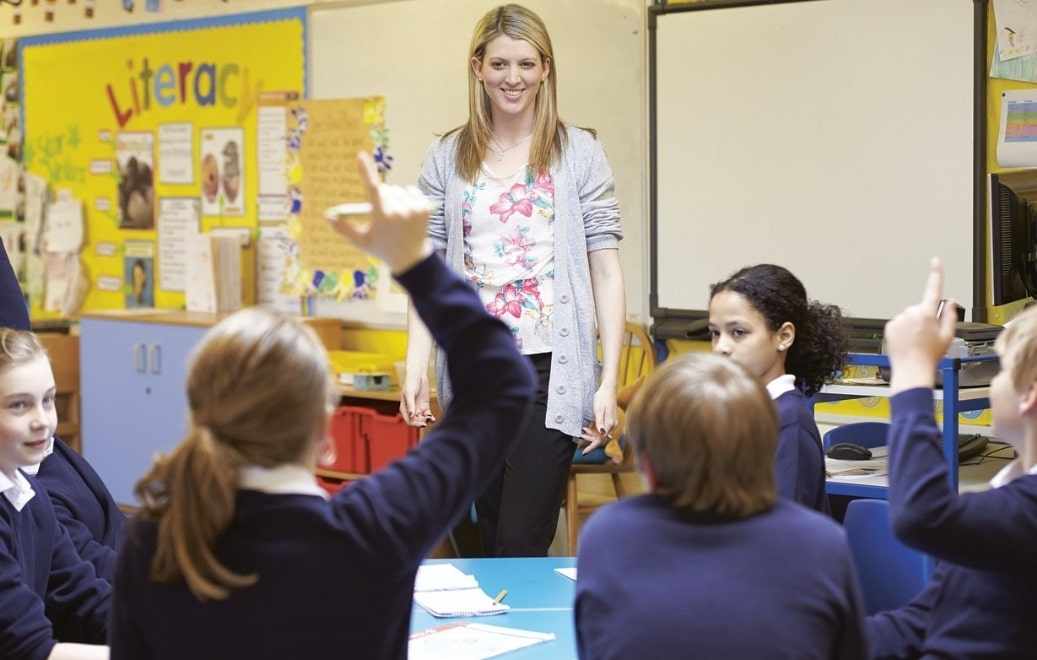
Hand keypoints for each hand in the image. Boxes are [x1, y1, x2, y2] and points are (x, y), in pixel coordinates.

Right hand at [328, 152, 431, 273]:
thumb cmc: (382, 248)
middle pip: (385, 189)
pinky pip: (412, 191)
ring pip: (398, 190)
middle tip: (384, 215)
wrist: (411, 259)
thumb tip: (327, 216)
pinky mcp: (425, 207)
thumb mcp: (361, 241)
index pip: (372, 188)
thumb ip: (344, 228)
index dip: (366, 171)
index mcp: (382, 217)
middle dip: (382, 197)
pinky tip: (408, 213)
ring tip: (397, 217)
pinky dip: (408, 197)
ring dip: (395, 198)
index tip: (361, 155)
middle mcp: (398, 211)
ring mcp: (413, 209)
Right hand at [400, 371, 434, 427]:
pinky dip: (430, 418)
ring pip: (422, 419)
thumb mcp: (410, 393)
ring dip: (426, 421)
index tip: (422, 423)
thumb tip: (411, 416)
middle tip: (426, 422)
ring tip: (431, 420)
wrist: (418, 375)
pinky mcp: (425, 406)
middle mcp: (411, 410)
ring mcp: (418, 408)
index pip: (409, 421)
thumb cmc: (411, 383)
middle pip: (416, 422)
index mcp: (404, 409)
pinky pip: (427, 415)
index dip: (415, 424)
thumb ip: (410, 405)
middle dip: (421, 423)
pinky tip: (433, 419)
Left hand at [578, 385, 617, 454]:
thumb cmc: (603, 397)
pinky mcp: (608, 420)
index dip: (592, 447)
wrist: (608, 388)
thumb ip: (600, 422)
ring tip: (582, 431)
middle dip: (589, 439)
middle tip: (579, 438)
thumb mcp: (599, 409)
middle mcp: (612, 425)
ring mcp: (611, 423)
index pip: (600, 440)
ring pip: (600, 434)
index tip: (584, 452)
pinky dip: (593, 429)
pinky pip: (600, 428)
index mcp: (610, 424)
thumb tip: (602, 433)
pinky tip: (586, 428)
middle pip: (600, 438)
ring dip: (590, 434)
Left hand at [885, 258, 957, 393]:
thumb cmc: (930, 355)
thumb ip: (949, 316)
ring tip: (916, 342)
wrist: (911, 369)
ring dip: (912, 325)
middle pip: (921, 308)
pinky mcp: (889, 326)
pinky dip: (902, 330)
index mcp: (927, 313)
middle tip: (927, 336)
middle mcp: (911, 313)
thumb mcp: (948, 336)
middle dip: (924, 318)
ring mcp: (899, 319)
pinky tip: (906, 342)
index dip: (936, 273)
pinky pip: (898, 324)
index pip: (933, 289)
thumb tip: (949, 302)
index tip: (936, 261)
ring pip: (908, 317)